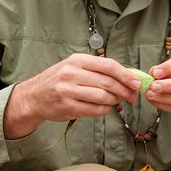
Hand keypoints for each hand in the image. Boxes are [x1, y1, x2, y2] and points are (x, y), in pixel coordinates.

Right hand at [4, 54, 140, 138]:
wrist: (34, 96)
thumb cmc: (60, 79)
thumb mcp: (75, 66)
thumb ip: (98, 69)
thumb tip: (127, 76)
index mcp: (78, 60)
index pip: (108, 65)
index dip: (126, 75)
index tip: (137, 82)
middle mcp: (72, 73)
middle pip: (108, 82)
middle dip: (125, 90)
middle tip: (133, 96)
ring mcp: (68, 91)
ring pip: (102, 97)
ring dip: (114, 100)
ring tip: (117, 101)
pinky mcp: (67, 107)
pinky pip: (94, 110)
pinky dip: (104, 110)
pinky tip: (105, 107)